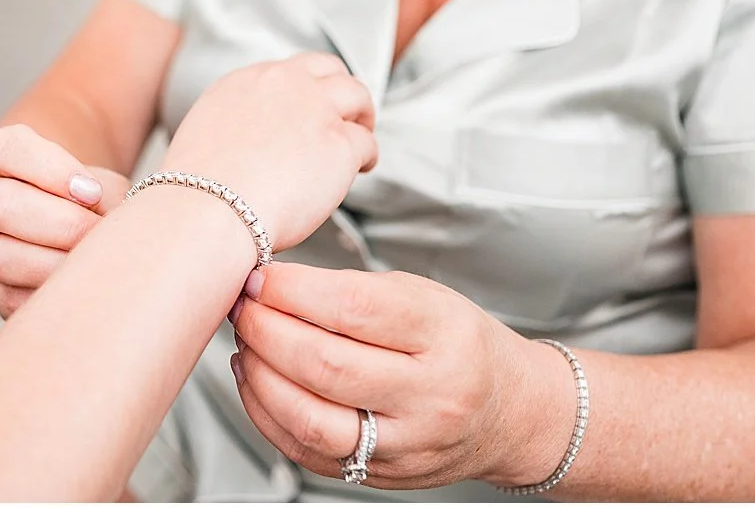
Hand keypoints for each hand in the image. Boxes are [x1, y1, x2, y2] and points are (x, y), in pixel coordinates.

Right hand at [0, 125, 130, 316]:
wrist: (91, 232)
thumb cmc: (99, 203)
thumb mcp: (107, 187)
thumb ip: (107, 195)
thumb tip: (115, 226)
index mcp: (10, 164)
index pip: (5, 149)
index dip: (50, 169)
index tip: (91, 190)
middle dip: (60, 223)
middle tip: (98, 232)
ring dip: (53, 263)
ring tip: (92, 262)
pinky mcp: (1, 291)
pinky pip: (11, 298)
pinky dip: (52, 294)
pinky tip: (81, 287)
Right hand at [160, 53, 377, 249]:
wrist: (206, 209)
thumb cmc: (200, 190)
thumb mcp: (210, 133)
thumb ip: (243, 121)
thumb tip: (263, 138)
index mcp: (248, 80)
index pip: (293, 69)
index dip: (311, 87)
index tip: (315, 107)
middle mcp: (284, 84)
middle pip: (330, 70)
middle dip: (343, 91)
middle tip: (351, 116)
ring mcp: (316, 110)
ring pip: (357, 96)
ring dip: (363, 116)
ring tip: (362, 139)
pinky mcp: (339, 143)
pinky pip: (366, 143)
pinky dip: (367, 157)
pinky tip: (362, 169)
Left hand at [228, 263, 567, 489]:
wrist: (510, 413)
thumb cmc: (464, 348)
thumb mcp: (430, 300)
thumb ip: (359, 292)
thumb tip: (276, 286)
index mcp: (446, 336)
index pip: (354, 308)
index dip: (293, 291)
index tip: (263, 279)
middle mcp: (431, 395)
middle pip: (325, 364)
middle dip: (266, 330)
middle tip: (244, 309)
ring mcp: (406, 442)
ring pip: (309, 418)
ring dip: (259, 377)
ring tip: (248, 345)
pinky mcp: (380, 474)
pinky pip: (306, 451)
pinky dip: (268, 414)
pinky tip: (260, 383)